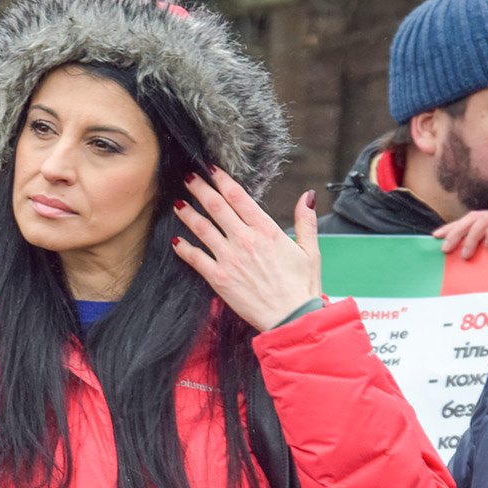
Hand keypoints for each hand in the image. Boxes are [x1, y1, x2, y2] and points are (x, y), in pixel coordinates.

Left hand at [172, 167, 322, 331]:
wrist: (292, 317)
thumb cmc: (302, 286)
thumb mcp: (310, 250)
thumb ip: (305, 221)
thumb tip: (307, 196)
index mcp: (267, 230)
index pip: (239, 197)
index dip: (222, 180)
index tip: (212, 169)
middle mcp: (245, 240)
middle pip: (216, 207)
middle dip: (200, 189)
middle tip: (188, 178)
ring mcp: (229, 259)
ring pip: (202, 228)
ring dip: (187, 213)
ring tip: (177, 203)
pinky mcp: (218, 278)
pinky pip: (195, 258)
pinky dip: (183, 247)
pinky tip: (176, 240)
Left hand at [434, 210, 487, 258]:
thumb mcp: (485, 254)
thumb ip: (472, 252)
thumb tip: (448, 258)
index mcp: (483, 223)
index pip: (463, 222)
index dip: (449, 228)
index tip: (435, 237)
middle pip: (471, 218)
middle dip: (455, 232)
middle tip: (446, 249)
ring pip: (483, 220)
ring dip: (471, 238)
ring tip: (466, 254)